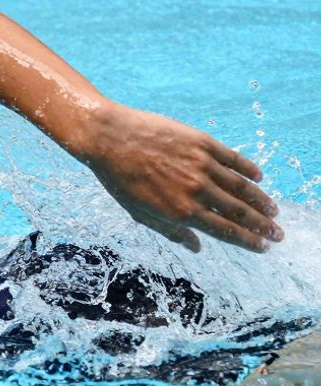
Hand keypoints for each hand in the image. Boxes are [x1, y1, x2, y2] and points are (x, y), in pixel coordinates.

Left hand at [81, 104, 281, 252]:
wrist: (108, 138)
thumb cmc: (118, 178)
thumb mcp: (139, 212)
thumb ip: (171, 231)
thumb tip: (196, 247)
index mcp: (181, 211)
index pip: (225, 230)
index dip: (248, 240)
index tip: (263, 247)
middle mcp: (196, 190)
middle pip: (239, 211)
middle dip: (263, 225)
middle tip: (278, 233)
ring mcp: (201, 164)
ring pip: (241, 186)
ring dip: (261, 200)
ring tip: (274, 210)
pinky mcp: (201, 142)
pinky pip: (232, 158)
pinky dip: (248, 169)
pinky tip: (258, 177)